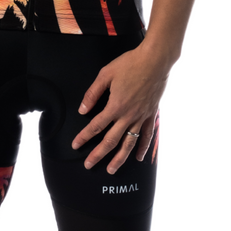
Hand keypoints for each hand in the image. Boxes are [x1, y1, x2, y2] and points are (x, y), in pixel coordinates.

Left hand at [71, 43, 170, 173]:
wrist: (155, 60)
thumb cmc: (130, 64)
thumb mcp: (106, 74)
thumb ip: (93, 93)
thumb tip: (82, 109)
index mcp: (115, 105)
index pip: (95, 126)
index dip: (84, 137)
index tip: (75, 145)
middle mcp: (128, 115)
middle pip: (111, 140)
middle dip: (98, 154)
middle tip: (88, 165)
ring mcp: (141, 117)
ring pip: (129, 143)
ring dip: (119, 158)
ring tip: (111, 169)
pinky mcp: (151, 114)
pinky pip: (147, 135)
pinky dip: (143, 148)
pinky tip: (139, 157)